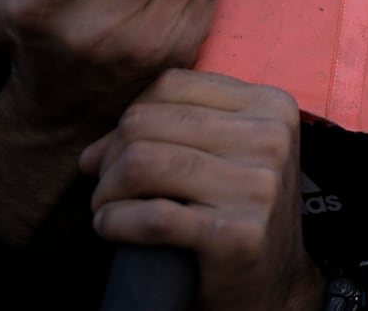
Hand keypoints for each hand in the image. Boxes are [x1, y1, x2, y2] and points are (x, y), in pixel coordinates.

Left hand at [82, 70, 324, 310]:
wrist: (276, 282)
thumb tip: (91, 153)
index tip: (124, 151)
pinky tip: (112, 229)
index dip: (130, 117)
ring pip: (142, 163)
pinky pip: (150, 217)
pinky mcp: (236, 235)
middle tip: (109, 187)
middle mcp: (270, 140)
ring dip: (107, 191)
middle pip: (148, 122)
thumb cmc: (240, 210)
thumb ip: (172, 132)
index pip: (171, 85)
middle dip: (111, 157)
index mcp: (270, 106)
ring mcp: (257, 187)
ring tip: (108, 208)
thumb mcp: (230, 153)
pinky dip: (115, 223)